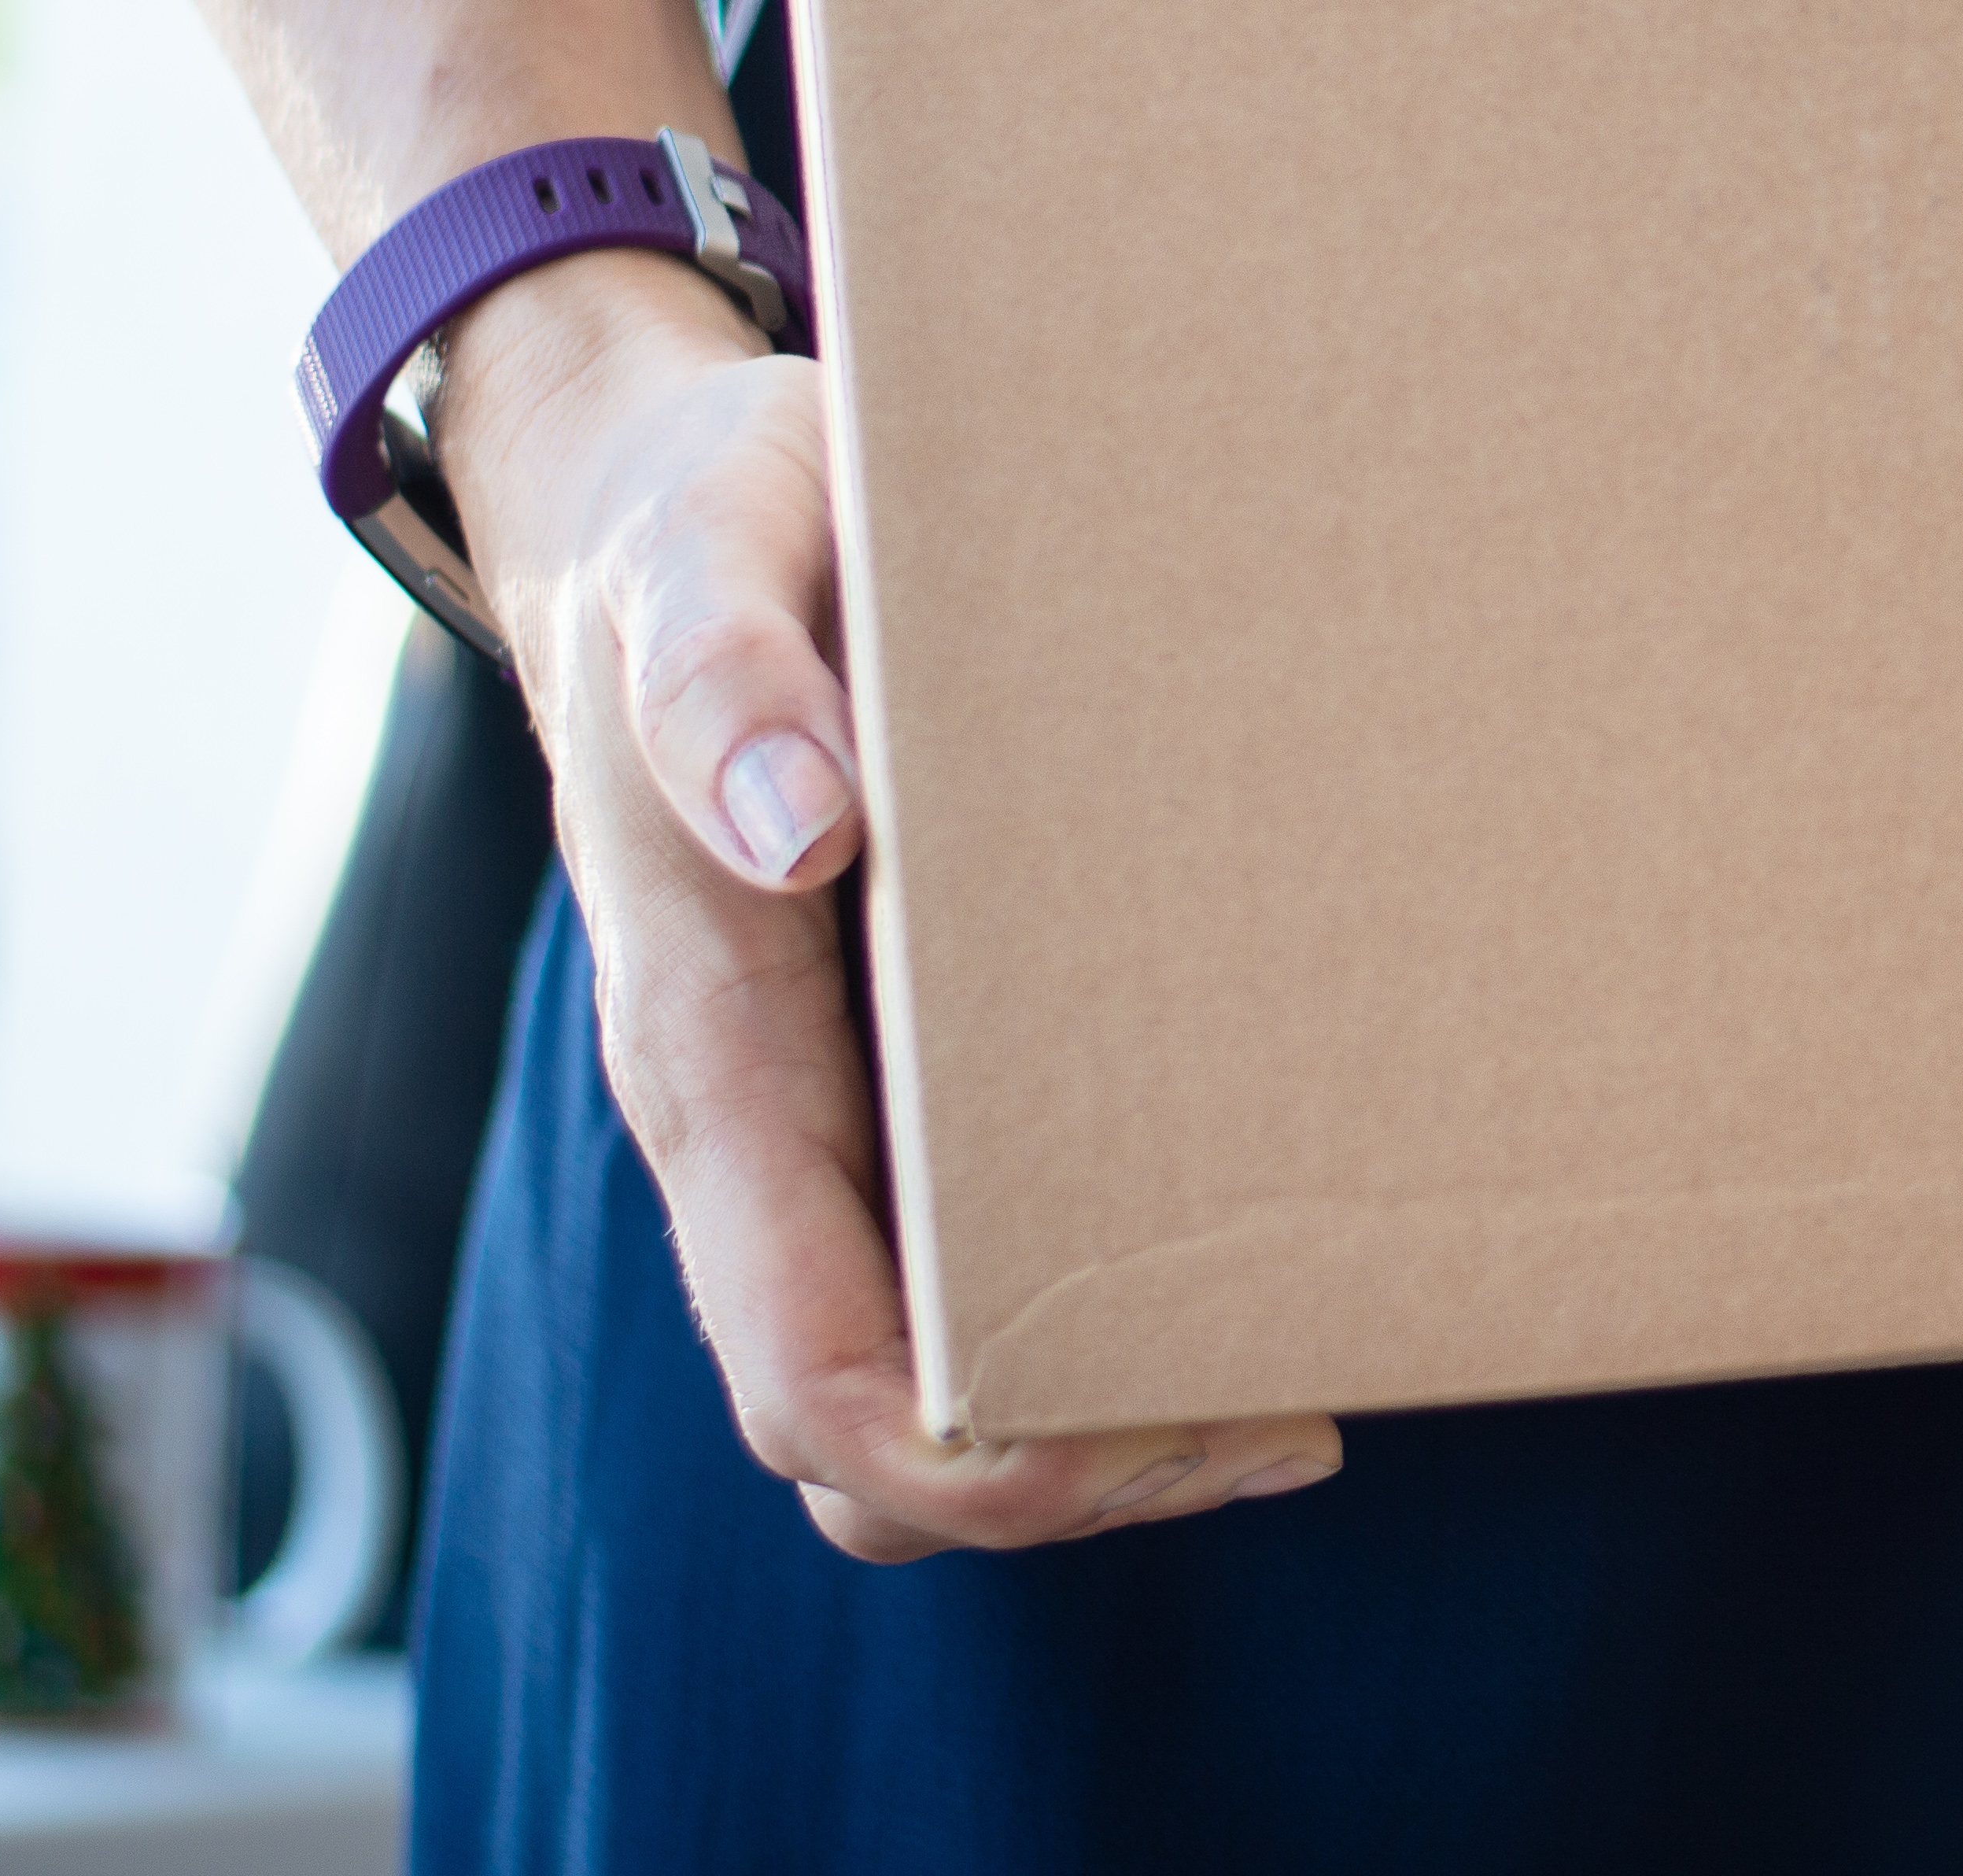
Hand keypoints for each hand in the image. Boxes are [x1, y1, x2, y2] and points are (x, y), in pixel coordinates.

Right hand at [440, 253, 1345, 1557]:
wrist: (660, 489)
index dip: (989, 1463)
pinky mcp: (871, 1061)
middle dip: (1074, 1473)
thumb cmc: (702, 523)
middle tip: (1297, 1408)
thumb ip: (724, 674)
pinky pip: (951, 1255)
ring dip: (1095, 1412)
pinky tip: (1244, 1235)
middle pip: (869, 1436)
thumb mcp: (708, 550)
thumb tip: (796, 821)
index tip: (1191, 1425)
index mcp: (705, 1050)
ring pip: (915, 1372)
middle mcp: (750, 1117)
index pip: (811, 1375)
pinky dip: (1089, 1299)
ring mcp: (806, 1105)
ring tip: (1302, 1356)